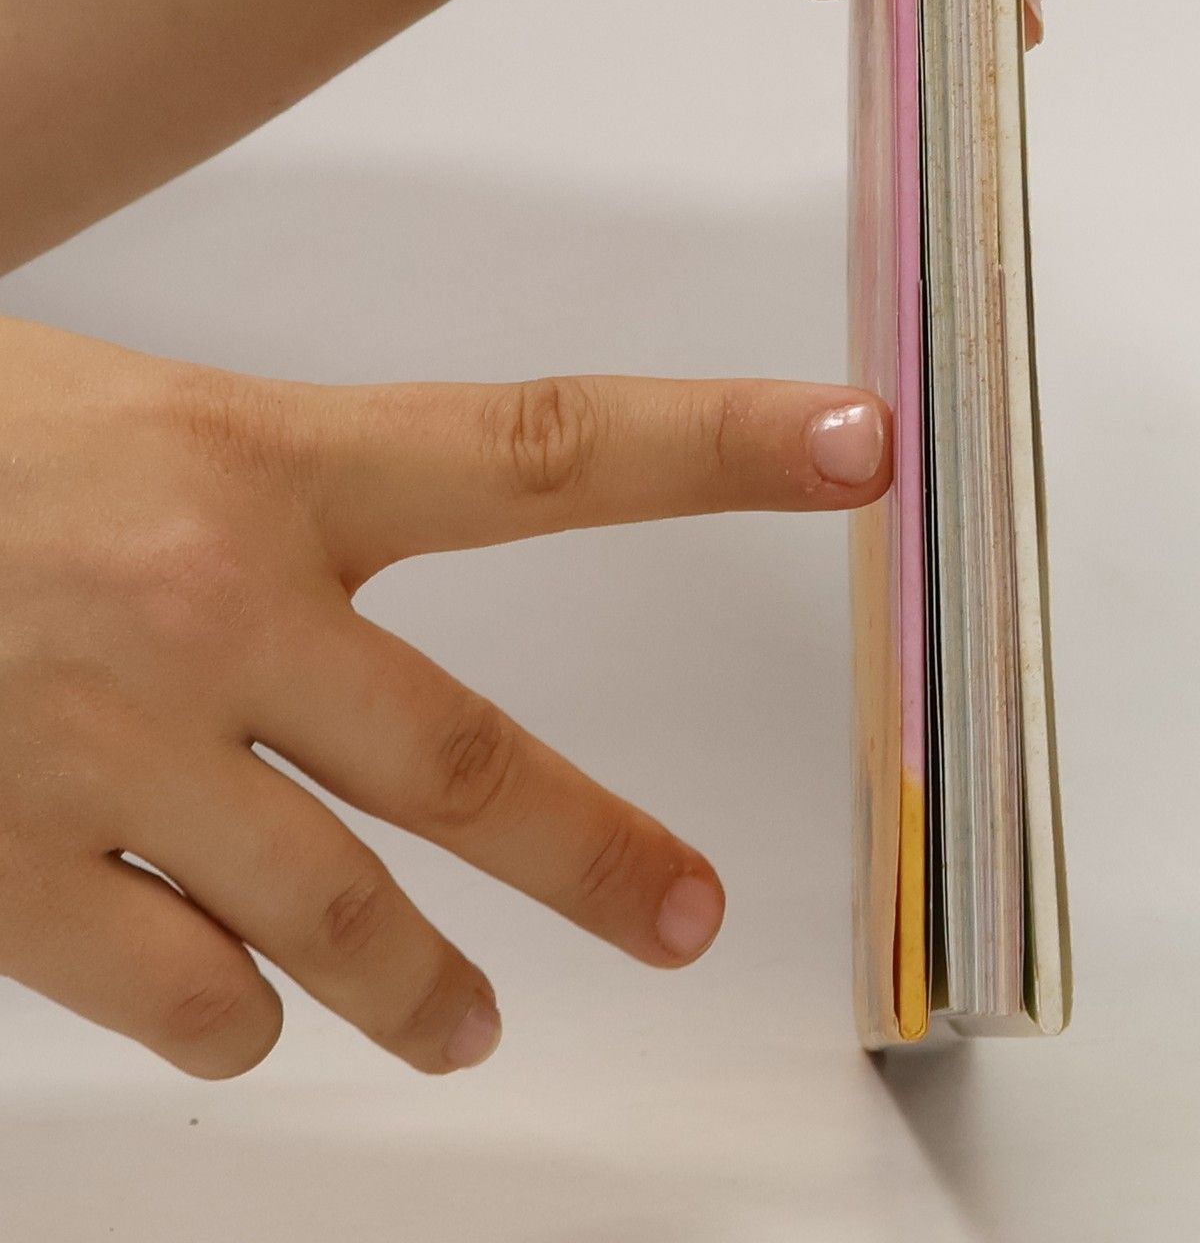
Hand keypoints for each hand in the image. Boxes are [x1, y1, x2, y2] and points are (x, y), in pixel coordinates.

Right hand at [0, 316, 889, 1077]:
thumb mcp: (132, 414)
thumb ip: (265, 494)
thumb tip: (365, 567)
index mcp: (265, 463)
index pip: (547, 446)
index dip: (719, 446)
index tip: (860, 444)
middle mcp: (211, 611)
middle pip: (461, 762)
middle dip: (591, 854)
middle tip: (683, 919)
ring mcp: (101, 754)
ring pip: (323, 919)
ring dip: (410, 990)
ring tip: (468, 1022)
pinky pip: (163, 988)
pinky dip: (226, 1014)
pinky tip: (243, 1015)